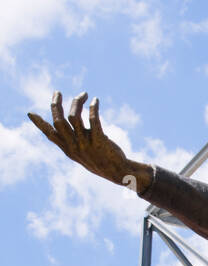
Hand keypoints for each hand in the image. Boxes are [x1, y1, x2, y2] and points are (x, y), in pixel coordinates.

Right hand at [28, 91, 151, 191]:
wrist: (118, 173)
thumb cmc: (100, 161)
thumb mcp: (81, 154)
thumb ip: (71, 140)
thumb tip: (65, 123)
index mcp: (68, 149)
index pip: (50, 135)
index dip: (39, 124)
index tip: (30, 113)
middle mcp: (74, 146)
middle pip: (59, 121)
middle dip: (56, 105)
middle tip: (58, 92)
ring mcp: (86, 144)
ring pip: (75, 117)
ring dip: (77, 102)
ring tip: (84, 94)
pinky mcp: (100, 141)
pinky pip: (93, 120)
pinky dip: (93, 108)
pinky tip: (95, 101)